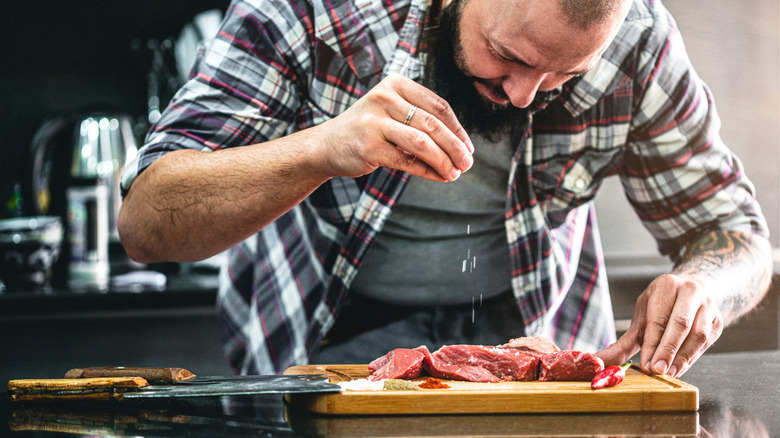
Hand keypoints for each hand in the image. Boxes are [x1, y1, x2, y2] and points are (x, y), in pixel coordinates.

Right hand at [314, 73, 473, 181]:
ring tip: (455, 172)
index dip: (458, 129)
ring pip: (423, 142)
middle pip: (433, 124)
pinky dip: (428, 171)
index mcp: (395, 84)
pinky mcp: (369, 147)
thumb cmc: (368, 129)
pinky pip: (407, 161)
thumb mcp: (392, 113)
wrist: (327, 145)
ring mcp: (374, 122)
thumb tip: (461, 146)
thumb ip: (421, 120)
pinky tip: (440, 177)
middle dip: (455, 147)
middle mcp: (384, 98)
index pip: (438, 106)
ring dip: (444, 161)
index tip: (468, 147)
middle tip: (467, 163)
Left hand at [596, 273, 723, 377]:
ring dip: (683, 357)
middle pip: (680, 324)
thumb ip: (624, 342)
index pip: (658, 318)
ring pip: (698, 334)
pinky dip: (692, 357)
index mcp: (666, 285)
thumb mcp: (642, 317)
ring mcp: (708, 305)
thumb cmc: (663, 307)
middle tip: (657, 370)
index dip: (653, 343)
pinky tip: (680, 368)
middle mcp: (690, 291)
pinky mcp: (719, 321)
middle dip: (668, 350)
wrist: (695, 292)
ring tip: (669, 373)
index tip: (646, 364)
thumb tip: (599, 361)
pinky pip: (706, 342)